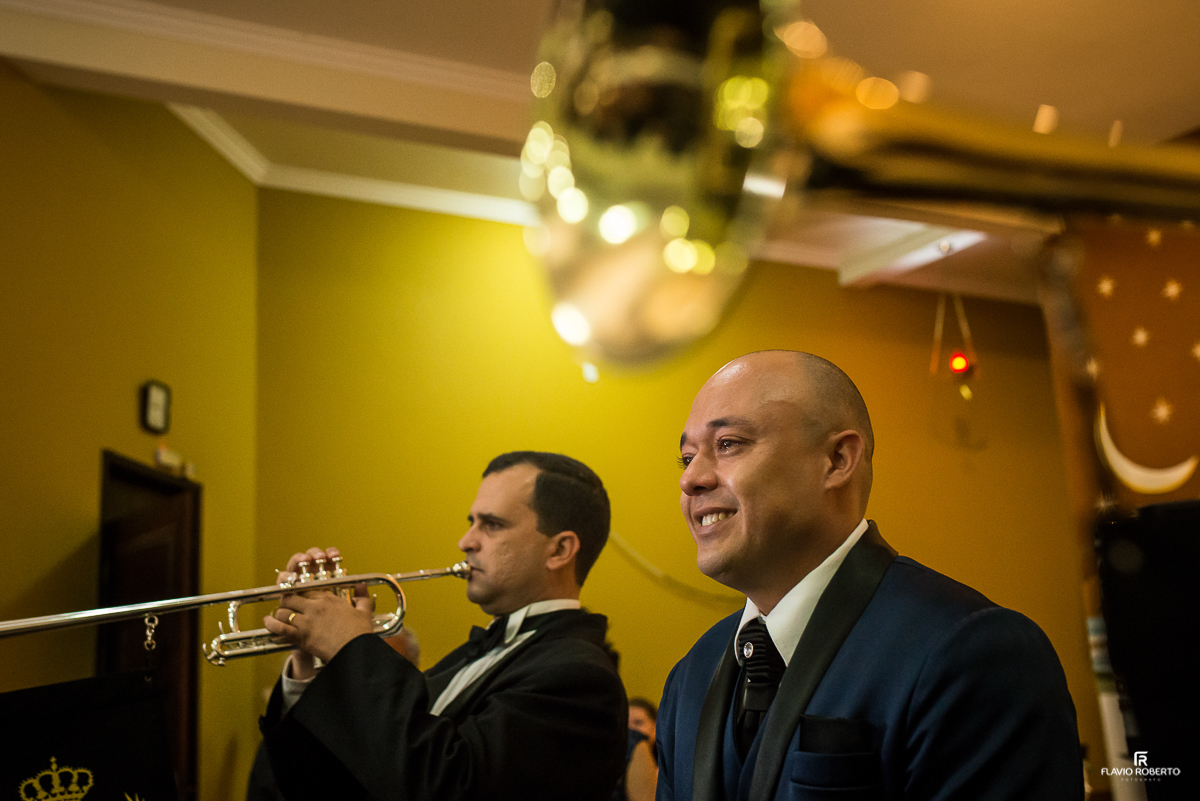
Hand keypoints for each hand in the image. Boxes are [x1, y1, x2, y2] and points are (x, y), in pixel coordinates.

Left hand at [262, 547, 375, 678]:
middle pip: (291, 597)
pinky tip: (268, 622)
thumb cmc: (360, 633)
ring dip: (280, 613)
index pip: (307, 589)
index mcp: (329, 599)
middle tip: (286, 605)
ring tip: (280, 616)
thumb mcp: (364, 611)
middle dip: (286, 600)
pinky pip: (281, 627)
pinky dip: (271, 624)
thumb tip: (362, 585)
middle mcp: (315, 607)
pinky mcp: (301, 635)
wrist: (354, 651)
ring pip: (283, 610)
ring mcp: (307, 620)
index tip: (299, 596)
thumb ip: (361, 596)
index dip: (300, 592)